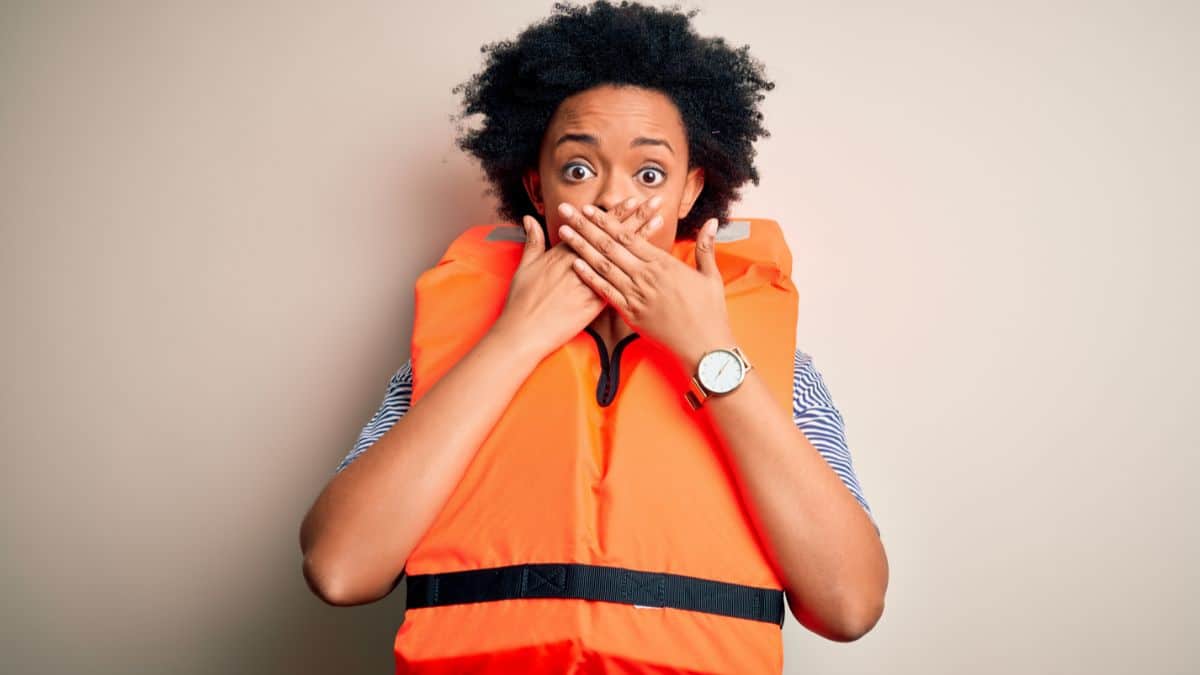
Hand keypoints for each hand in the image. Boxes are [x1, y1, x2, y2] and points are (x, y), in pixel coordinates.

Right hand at [490, 196, 663, 361]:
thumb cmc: (521, 301)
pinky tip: (652, 261)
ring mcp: (589, 281)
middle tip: (654, 201)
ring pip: (620, 255)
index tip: (633, 201)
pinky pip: (620, 282)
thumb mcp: (525, 266)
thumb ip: (532, 241)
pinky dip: (635, 270)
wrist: (523, 331)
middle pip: (613, 236)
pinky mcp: (594, 302)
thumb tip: (529, 219)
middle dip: (636, 217)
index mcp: (564, 252)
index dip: (615, 214)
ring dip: (641, 237)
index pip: (595, 227)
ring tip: (658, 220)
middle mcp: (579, 262)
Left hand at [556, 206, 735, 369]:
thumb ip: (706, 247)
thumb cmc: (710, 313)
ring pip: (603, 266)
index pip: (629, 236)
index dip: (606, 221)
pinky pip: (606, 292)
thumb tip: (714, 222)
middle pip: (609, 246)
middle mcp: (646, 276)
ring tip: (563, 232)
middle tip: (566, 211)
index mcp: (663, 264)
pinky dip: (589, 277)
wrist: (704, 347)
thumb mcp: (711, 276)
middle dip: (585, 226)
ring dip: (581, 247)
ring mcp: (636, 295)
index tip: (589, 209)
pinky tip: (574, 265)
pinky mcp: (631, 314)